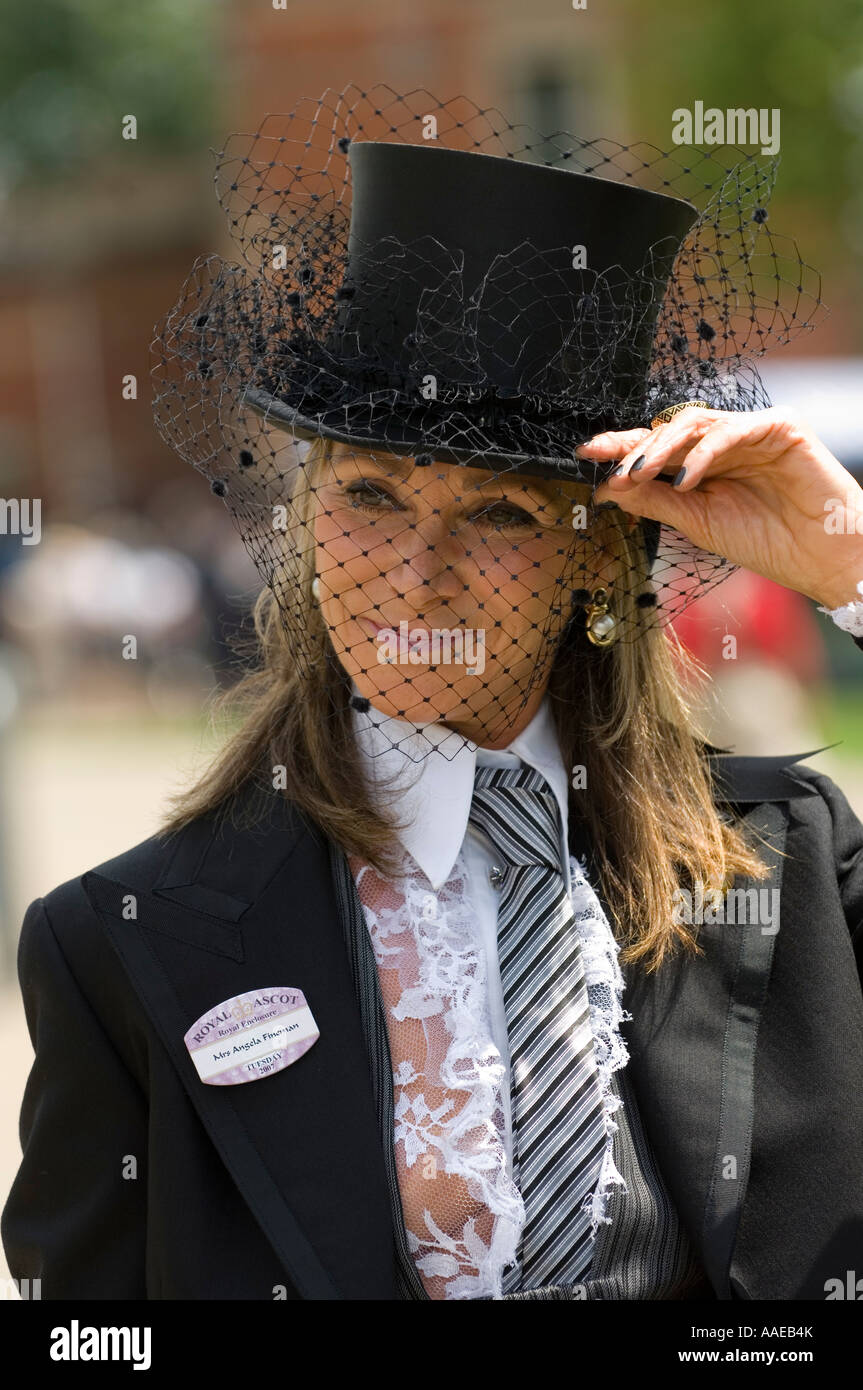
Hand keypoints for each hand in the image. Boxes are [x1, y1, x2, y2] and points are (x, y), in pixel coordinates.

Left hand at [582, 406, 862, 609]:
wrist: (822, 558)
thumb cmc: (768, 542)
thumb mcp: (697, 524)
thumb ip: (655, 502)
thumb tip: (607, 488)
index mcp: (703, 465)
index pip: (655, 449)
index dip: (620, 448)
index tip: (584, 456)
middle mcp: (724, 443)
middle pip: (669, 430)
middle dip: (633, 446)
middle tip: (607, 464)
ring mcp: (751, 431)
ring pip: (694, 423)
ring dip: (660, 448)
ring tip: (639, 473)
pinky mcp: (780, 427)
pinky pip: (731, 430)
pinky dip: (703, 453)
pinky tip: (686, 478)